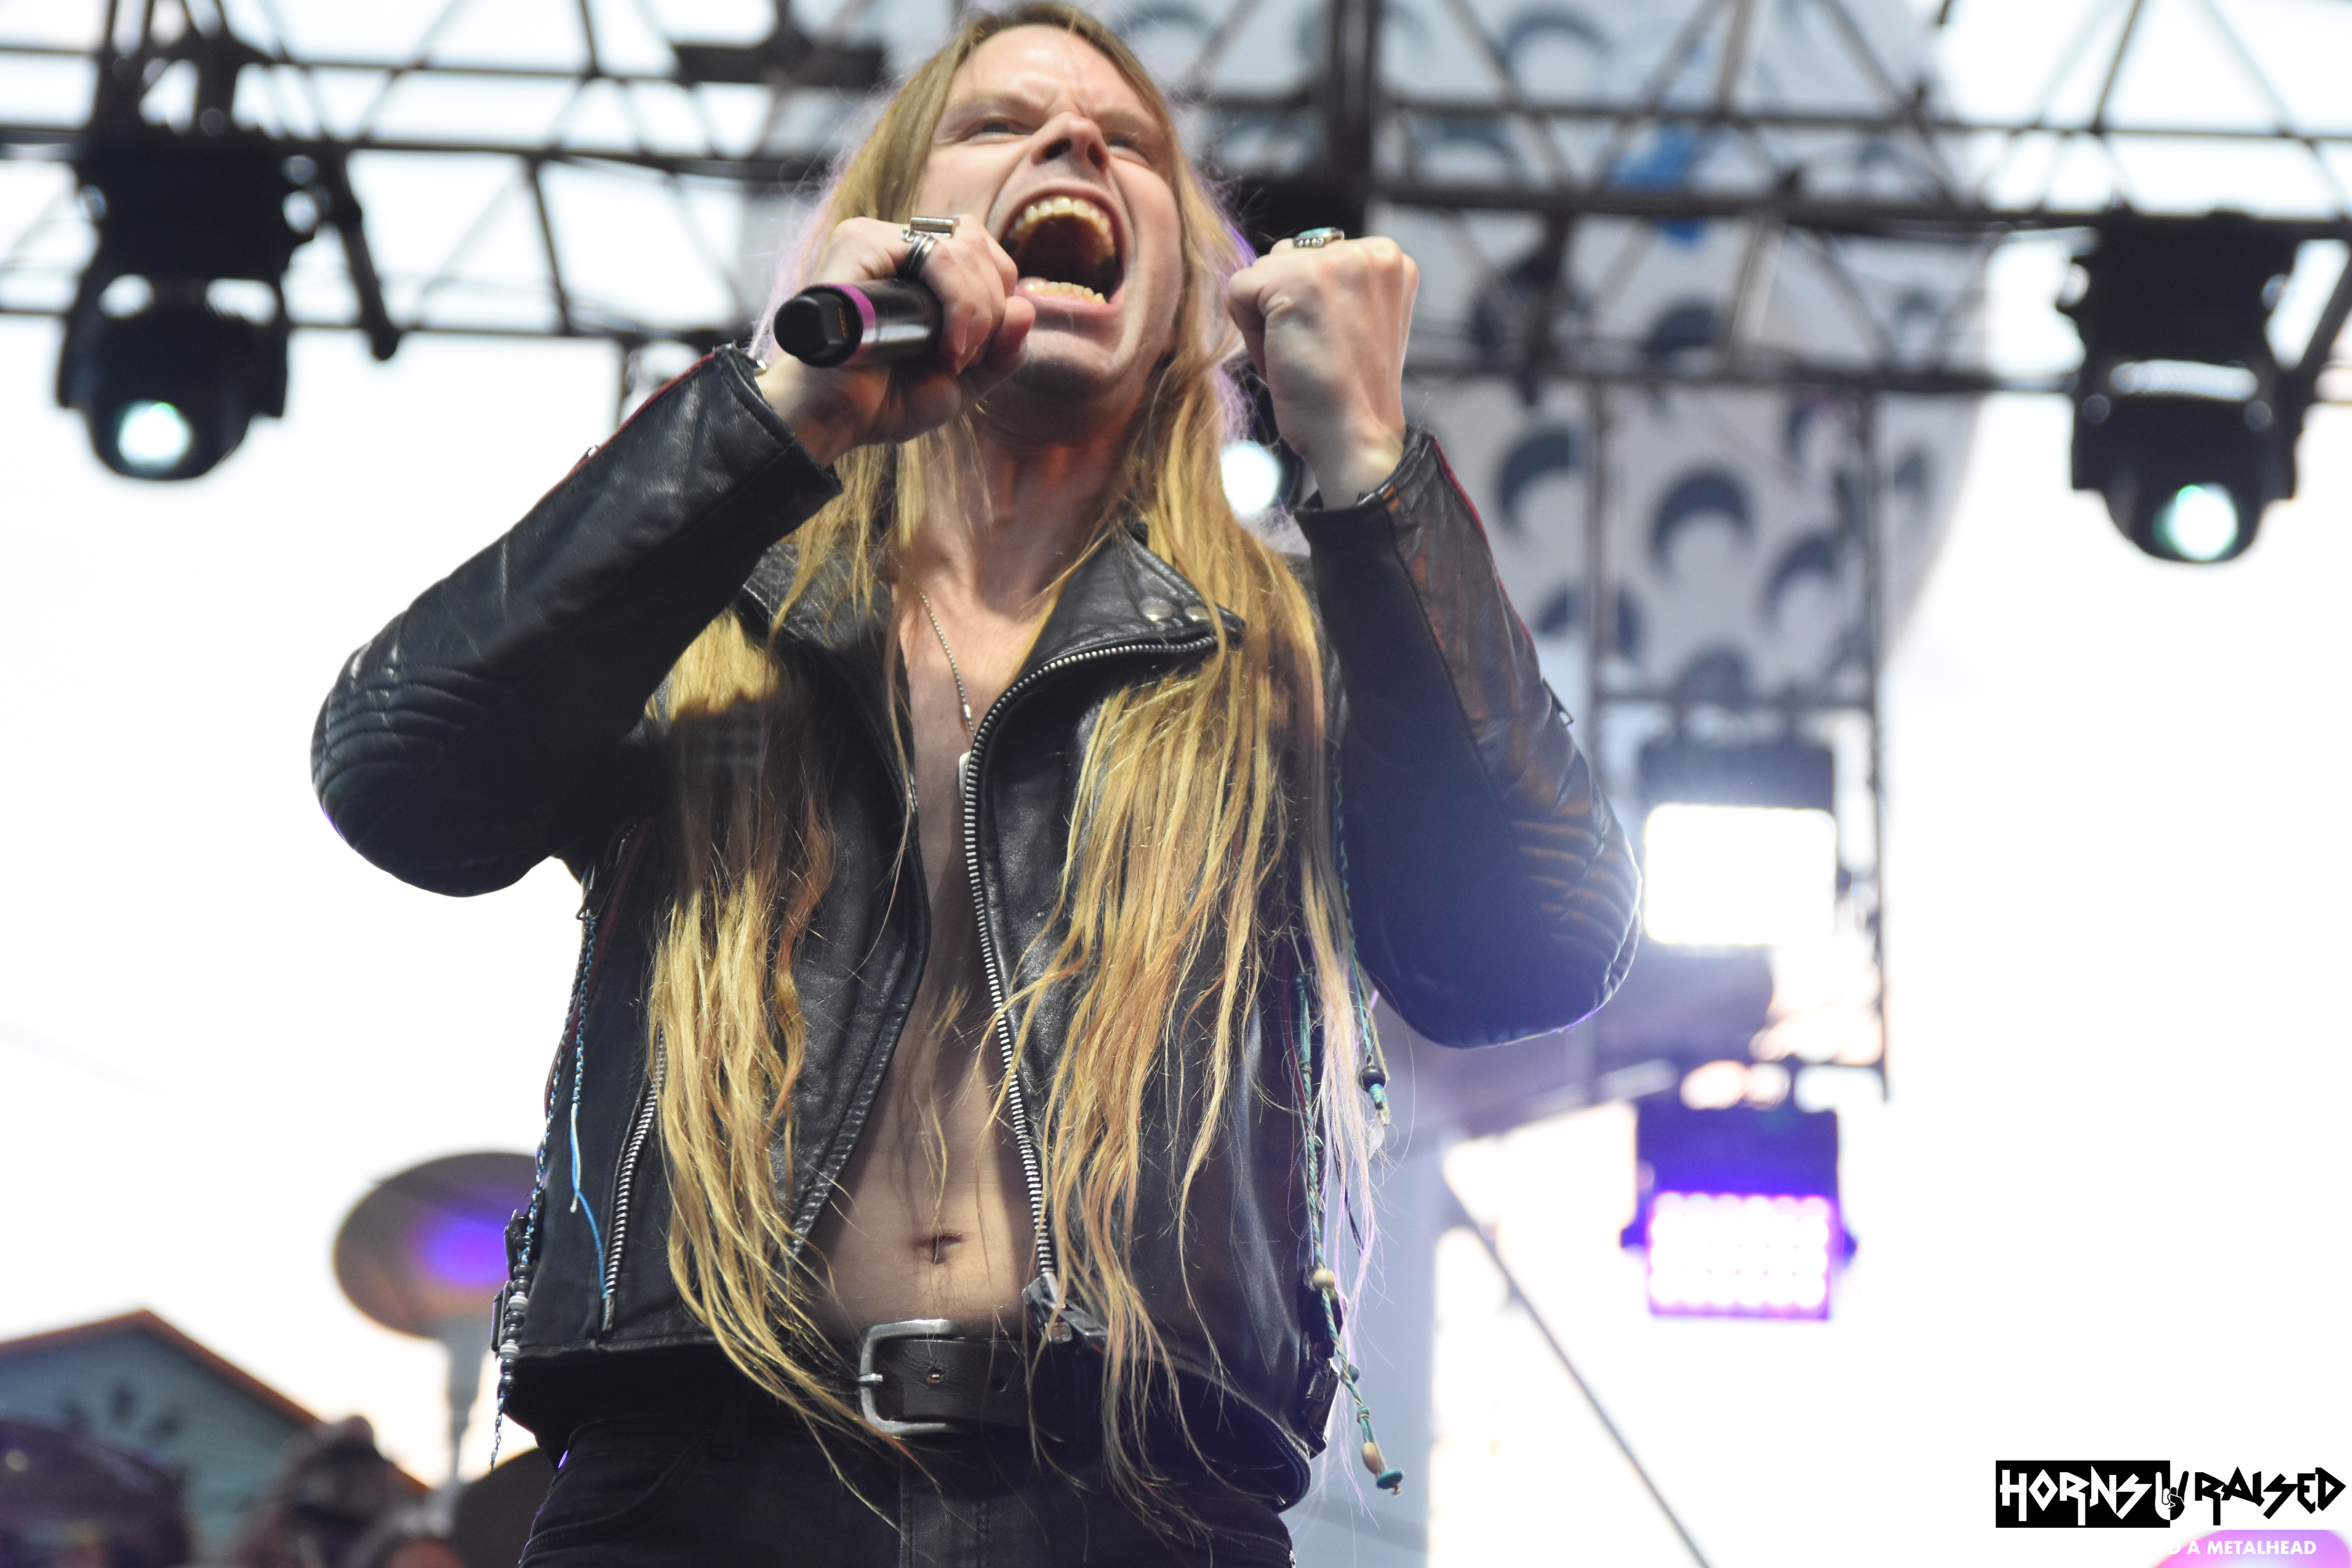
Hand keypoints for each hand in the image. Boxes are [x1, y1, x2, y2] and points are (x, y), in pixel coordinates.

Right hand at [754, 215, 1035, 464]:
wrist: (837, 418)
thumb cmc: (886, 400)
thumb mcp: (963, 381)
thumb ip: (1003, 350)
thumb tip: (1027, 306)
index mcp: (919, 270)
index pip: (984, 254)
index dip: (999, 300)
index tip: (976, 355)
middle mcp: (898, 247)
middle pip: (980, 244)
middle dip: (992, 308)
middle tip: (965, 358)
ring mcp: (878, 239)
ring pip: (964, 246)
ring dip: (977, 312)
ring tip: (951, 358)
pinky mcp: (861, 242)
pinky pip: (936, 254)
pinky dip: (957, 303)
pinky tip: (945, 346)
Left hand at [1225, 234, 1416, 503]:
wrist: (1355, 438)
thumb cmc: (1348, 392)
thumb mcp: (1356, 319)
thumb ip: (1334, 282)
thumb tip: (1281, 260)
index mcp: (1389, 259)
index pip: (1314, 256)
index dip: (1308, 306)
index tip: (1334, 343)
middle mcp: (1372, 251)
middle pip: (1285, 259)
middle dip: (1284, 309)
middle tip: (1316, 354)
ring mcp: (1336, 261)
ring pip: (1261, 274)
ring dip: (1266, 321)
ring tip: (1302, 356)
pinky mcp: (1296, 280)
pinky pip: (1238, 291)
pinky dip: (1249, 334)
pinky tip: (1284, 359)